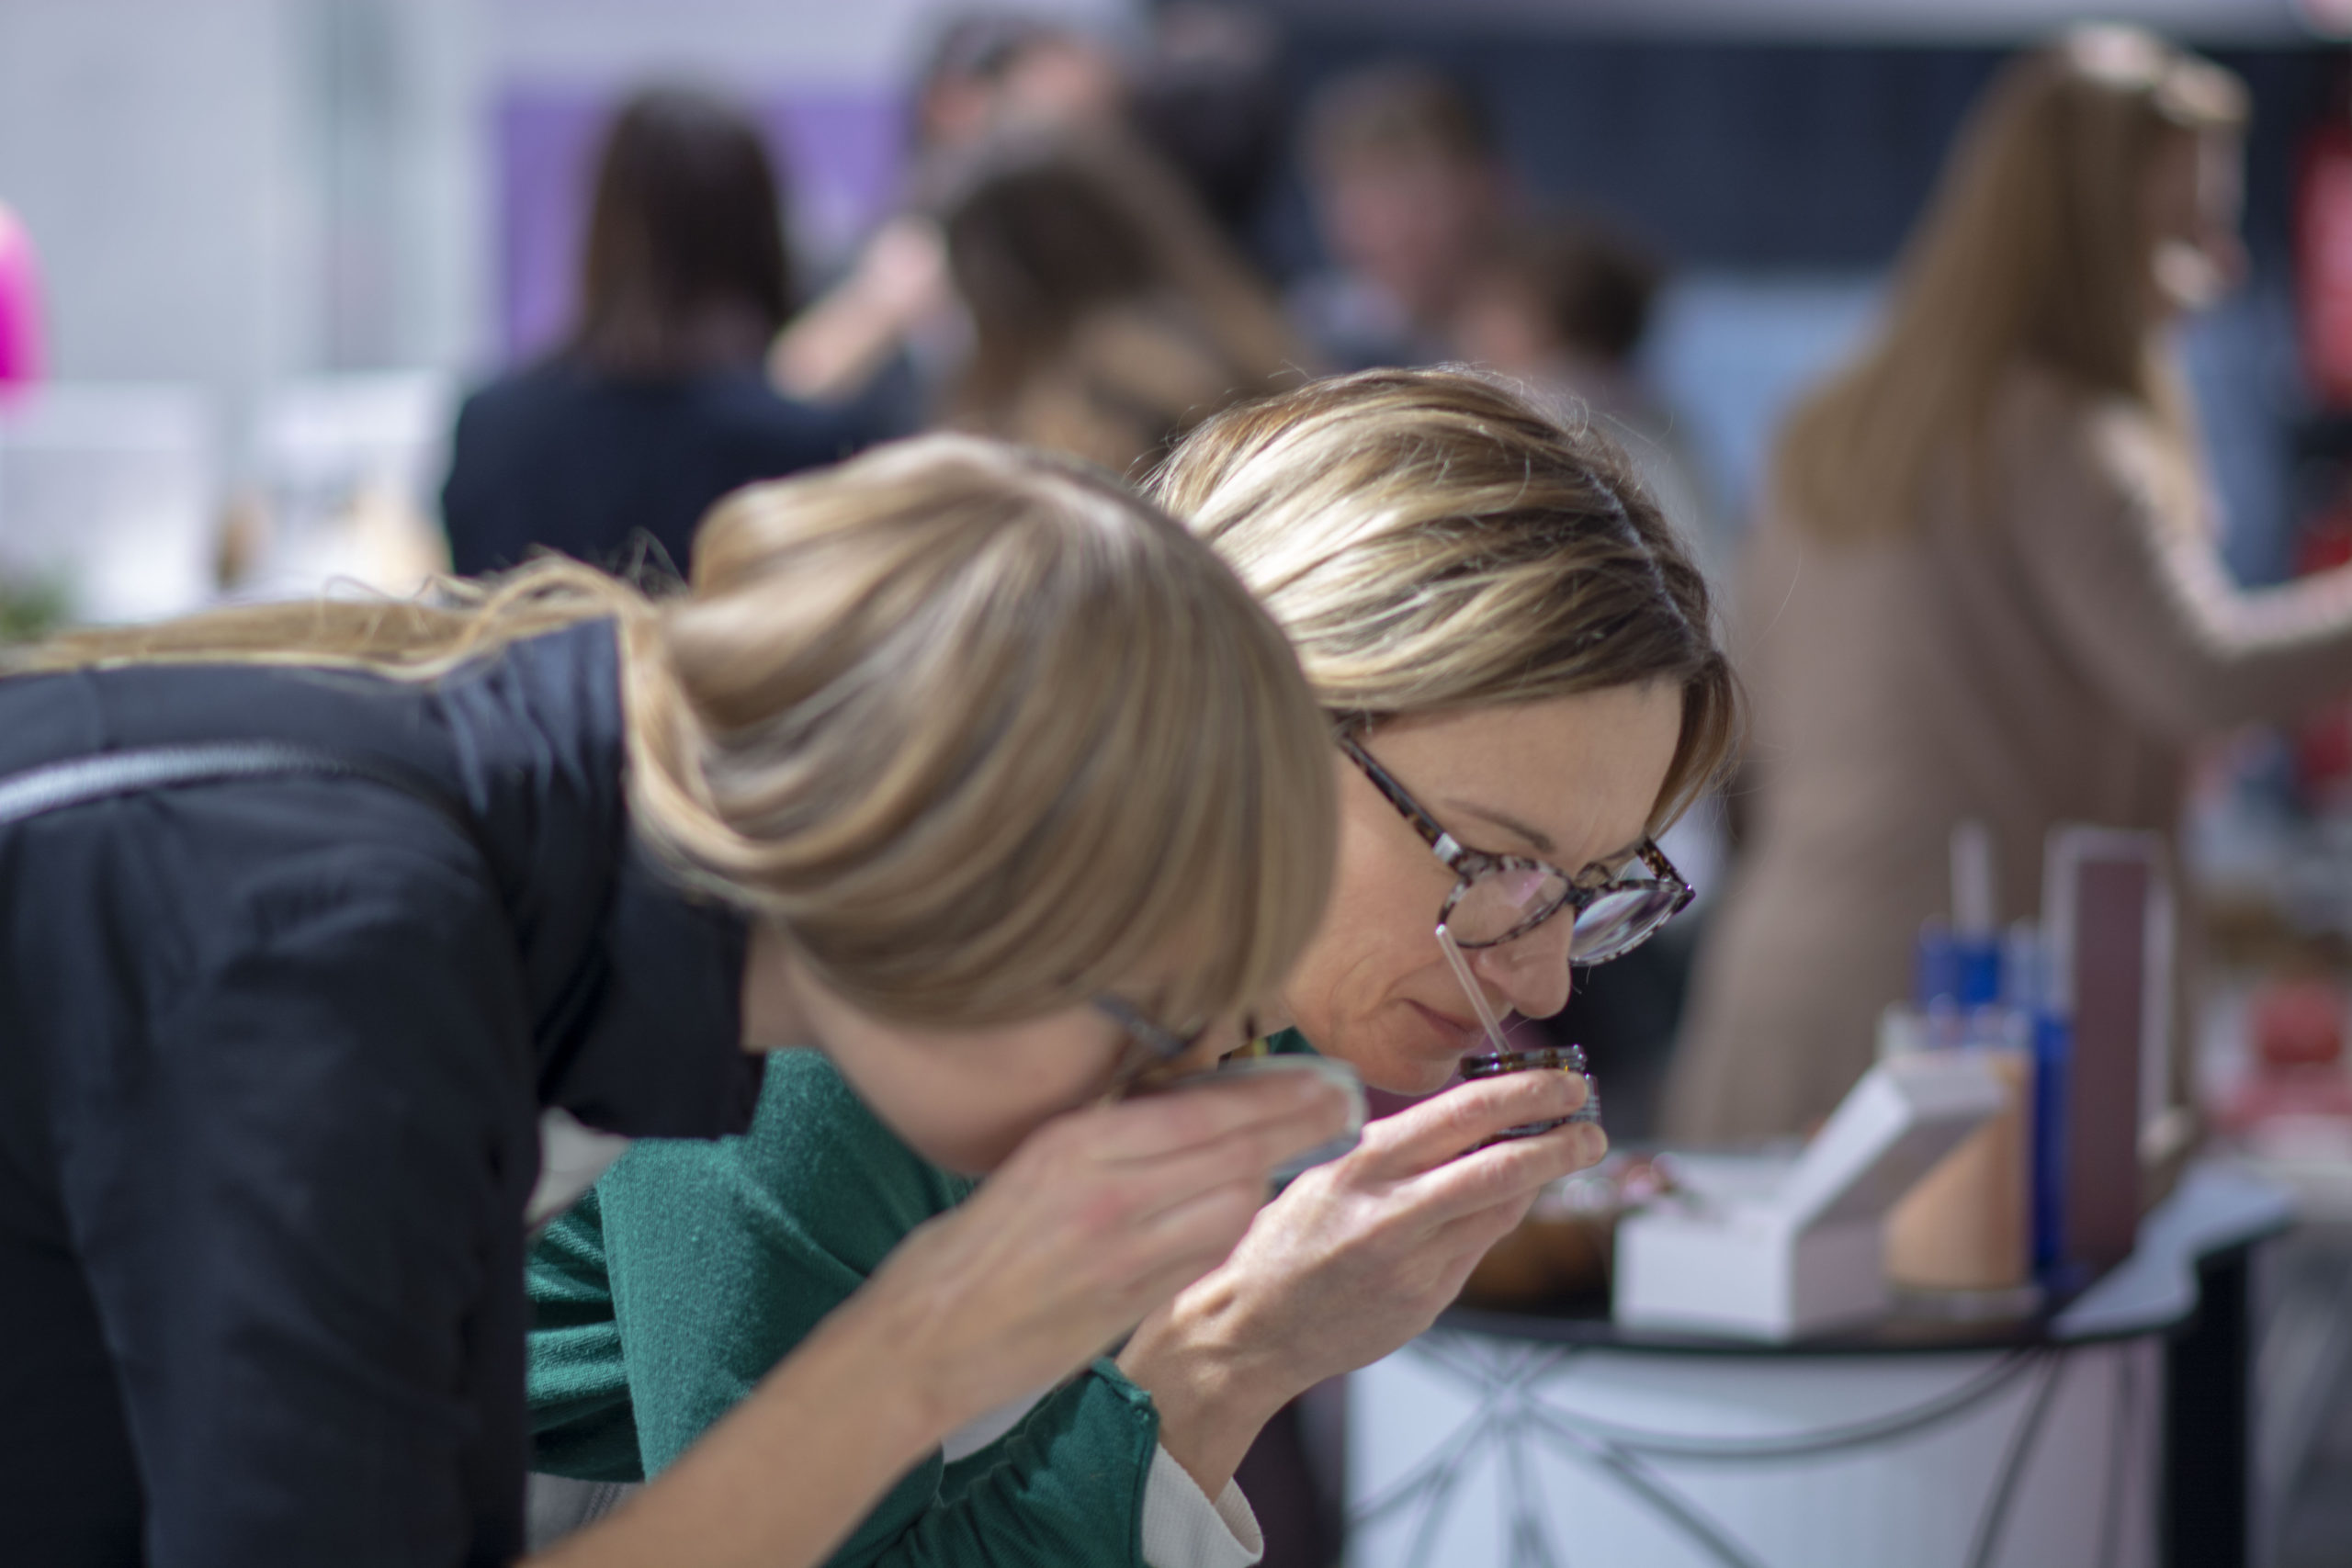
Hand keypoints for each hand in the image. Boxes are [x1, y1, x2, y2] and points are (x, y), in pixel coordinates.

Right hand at [844, 1067, 1352, 1441]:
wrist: (922, 1345)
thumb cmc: (959, 1251)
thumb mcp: (1025, 1160)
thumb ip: (1101, 1129)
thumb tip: (1174, 1096)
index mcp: (1074, 1145)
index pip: (1201, 1109)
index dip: (1270, 1092)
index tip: (1313, 1075)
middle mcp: (1107, 1195)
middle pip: (1233, 1152)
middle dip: (1294, 1125)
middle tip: (1338, 1102)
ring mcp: (1125, 1255)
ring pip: (1232, 1204)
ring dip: (1264, 1174)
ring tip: (1289, 1150)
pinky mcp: (1132, 1303)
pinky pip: (1207, 1251)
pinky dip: (1230, 1221)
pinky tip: (1236, 1205)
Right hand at [1117, 1068, 1606, 1492]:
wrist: (1251, 1331)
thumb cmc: (1281, 1245)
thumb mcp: (1325, 1176)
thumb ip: (1395, 1152)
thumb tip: (1472, 1122)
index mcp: (1361, 1167)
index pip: (1462, 1114)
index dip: (1525, 1093)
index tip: (1563, 1081)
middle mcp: (1391, 1214)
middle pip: (1500, 1168)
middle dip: (1559, 1141)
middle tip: (1591, 1123)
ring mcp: (1413, 1265)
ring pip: (1500, 1211)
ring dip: (1540, 1178)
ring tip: (1566, 1150)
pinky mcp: (1426, 1303)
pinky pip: (1478, 1248)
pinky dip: (1499, 1218)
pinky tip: (1507, 1201)